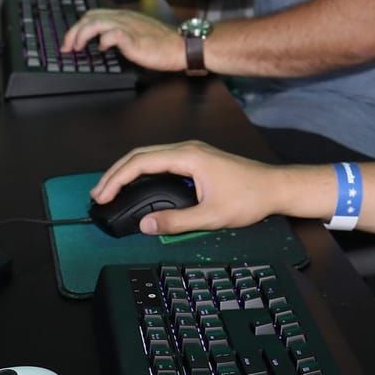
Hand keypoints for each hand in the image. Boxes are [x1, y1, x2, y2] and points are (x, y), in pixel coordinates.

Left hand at [61, 8, 182, 72]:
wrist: (180, 46)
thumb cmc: (160, 43)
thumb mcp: (135, 34)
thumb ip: (119, 34)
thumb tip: (102, 43)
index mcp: (122, 16)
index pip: (93, 14)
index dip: (77, 26)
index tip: (70, 41)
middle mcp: (122, 18)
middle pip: (89, 17)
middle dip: (73, 31)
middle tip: (67, 46)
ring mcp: (127, 27)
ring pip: (96, 23)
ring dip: (81, 35)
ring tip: (76, 47)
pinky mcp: (133, 38)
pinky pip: (113, 34)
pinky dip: (103, 40)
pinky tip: (102, 48)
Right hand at [92, 139, 310, 234]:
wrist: (276, 188)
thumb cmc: (250, 198)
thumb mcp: (211, 217)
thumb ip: (176, 222)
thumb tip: (145, 225)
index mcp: (188, 157)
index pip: (141, 162)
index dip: (117, 179)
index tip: (103, 196)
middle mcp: (187, 149)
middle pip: (140, 155)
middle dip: (115, 174)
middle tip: (98, 195)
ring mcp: (192, 152)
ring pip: (149, 156)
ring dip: (128, 171)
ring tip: (111, 190)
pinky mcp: (197, 159)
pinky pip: (161, 160)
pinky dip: (143, 171)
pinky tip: (137, 184)